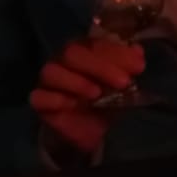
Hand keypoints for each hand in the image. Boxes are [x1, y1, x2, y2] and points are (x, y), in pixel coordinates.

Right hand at [30, 38, 144, 158]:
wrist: (92, 132)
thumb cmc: (108, 101)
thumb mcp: (123, 86)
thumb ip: (129, 67)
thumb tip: (138, 51)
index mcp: (85, 51)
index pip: (96, 43)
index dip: (116, 53)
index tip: (138, 67)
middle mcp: (64, 60)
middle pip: (72, 52)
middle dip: (99, 66)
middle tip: (123, 82)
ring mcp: (49, 81)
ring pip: (51, 71)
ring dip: (76, 81)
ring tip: (96, 94)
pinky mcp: (40, 102)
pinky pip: (38, 96)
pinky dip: (54, 99)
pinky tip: (72, 105)